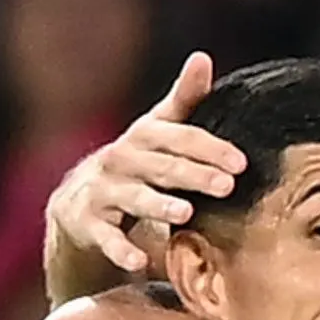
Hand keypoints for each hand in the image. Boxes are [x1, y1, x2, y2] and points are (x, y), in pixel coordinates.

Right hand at [46, 53, 247, 283]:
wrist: (79, 202)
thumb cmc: (135, 163)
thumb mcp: (157, 131)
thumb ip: (184, 99)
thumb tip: (202, 57)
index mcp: (143, 137)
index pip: (179, 137)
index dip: (209, 148)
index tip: (241, 162)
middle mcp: (121, 160)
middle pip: (161, 167)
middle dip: (194, 175)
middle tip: (227, 186)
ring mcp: (103, 191)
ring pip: (133, 197)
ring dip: (159, 204)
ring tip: (186, 212)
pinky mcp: (88, 223)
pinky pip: (105, 237)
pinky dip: (120, 250)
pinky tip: (138, 262)